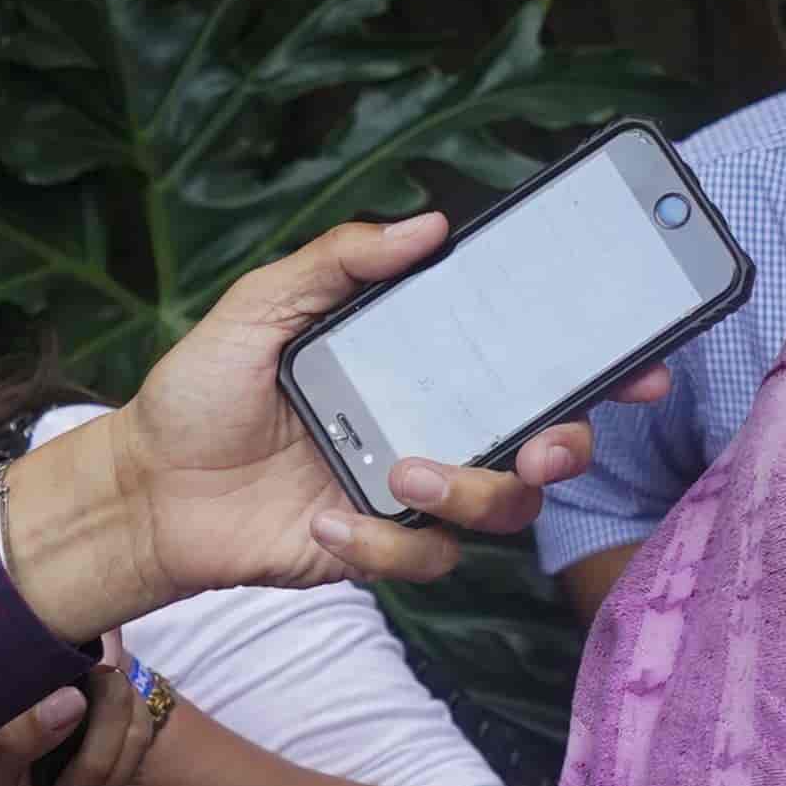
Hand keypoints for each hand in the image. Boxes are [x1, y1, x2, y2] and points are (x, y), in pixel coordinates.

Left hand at [0, 213, 671, 639]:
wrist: (144, 487)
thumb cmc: (202, 391)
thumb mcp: (262, 303)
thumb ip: (341, 260)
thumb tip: (428, 226)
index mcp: (420, 371)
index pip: (528, 366)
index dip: (598, 370)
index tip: (641, 366)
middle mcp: (434, 431)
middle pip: (546, 447)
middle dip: (566, 447)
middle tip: (546, 444)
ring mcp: (411, 495)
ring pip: (501, 510)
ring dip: (469, 492)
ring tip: (401, 472)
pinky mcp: (378, 551)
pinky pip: (425, 559)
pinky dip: (380, 545)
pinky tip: (322, 522)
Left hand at [0, 653, 150, 785]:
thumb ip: (14, 739)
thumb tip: (71, 698)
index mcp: (11, 686)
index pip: (45, 637)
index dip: (69, 646)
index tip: (76, 677)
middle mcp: (56, 686)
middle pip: (101, 669)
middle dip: (92, 739)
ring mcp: (94, 710)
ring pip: (127, 703)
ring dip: (103, 763)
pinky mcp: (127, 738)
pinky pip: (143, 732)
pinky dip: (120, 771)